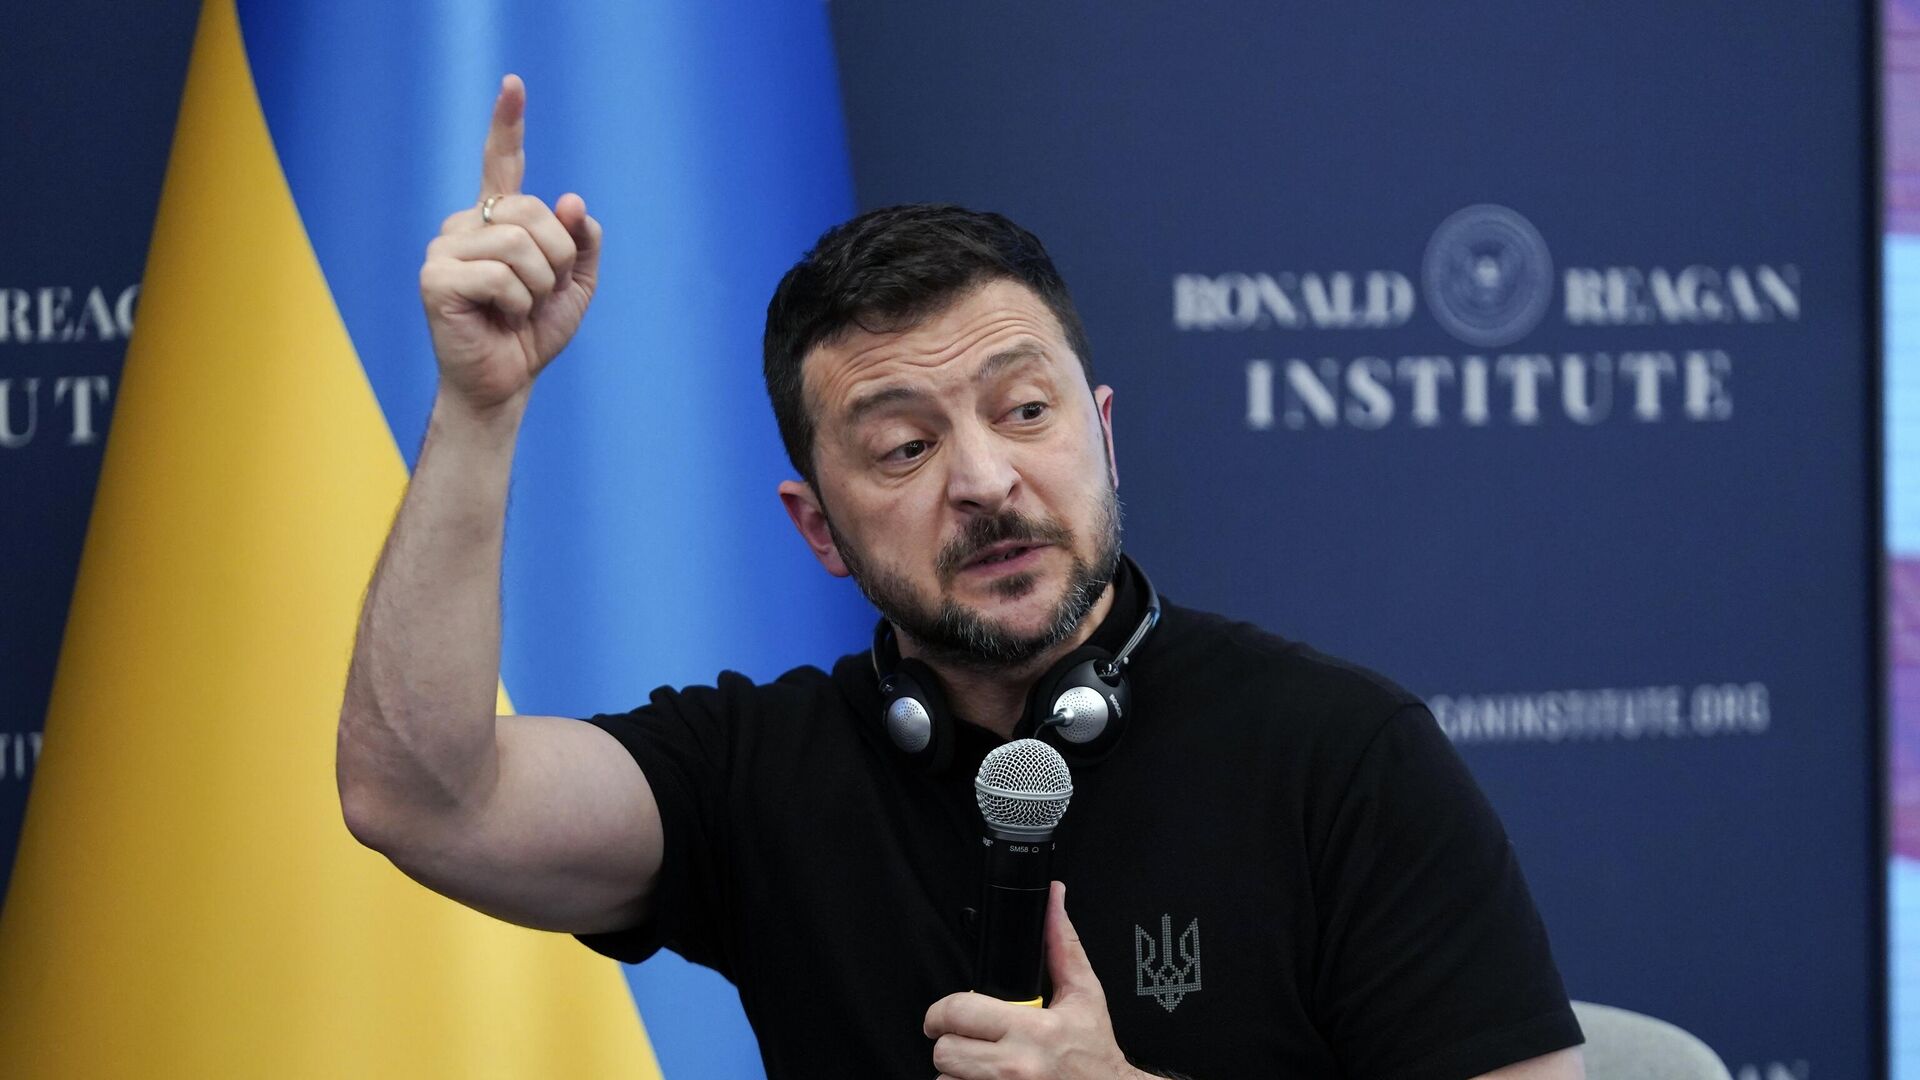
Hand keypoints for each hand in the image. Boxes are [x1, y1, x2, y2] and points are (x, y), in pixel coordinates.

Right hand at [419, 74, 602, 412]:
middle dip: (556, 260)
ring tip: (518, 310)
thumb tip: (572, 200)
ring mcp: (444, 250)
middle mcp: (465, 226)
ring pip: (520, 244)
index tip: (514, 85)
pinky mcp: (435, 279)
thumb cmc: (533, 333)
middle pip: (532, 212)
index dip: (507, 124)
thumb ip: (581, 241)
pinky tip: (498, 318)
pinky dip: (517, 304)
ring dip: (538, 286)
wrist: (506, 382)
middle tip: (538, 296)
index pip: (501, 163)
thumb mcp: (576, 284)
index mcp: (496, 221)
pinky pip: (502, 276)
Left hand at [924, 882, 1142, 1079]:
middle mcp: (1016, 1068)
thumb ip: (1062, 945)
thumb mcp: (1085, 995)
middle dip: (950, 1043)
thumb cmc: (1096, 1053)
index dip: (941, 1011)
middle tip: (965, 1040)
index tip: (942, 1016)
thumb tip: (1054, 899)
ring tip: (982, 1066)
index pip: (960, 1012)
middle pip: (945, 1051)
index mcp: (1034, 1031)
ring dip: (957, 1074)